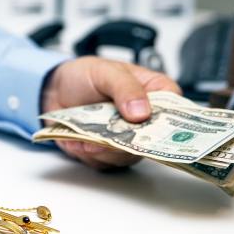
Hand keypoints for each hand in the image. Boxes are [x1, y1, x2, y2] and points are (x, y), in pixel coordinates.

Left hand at [42, 57, 180, 169]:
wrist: (56, 90)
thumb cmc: (85, 76)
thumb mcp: (106, 72)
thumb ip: (125, 87)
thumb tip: (142, 111)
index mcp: (155, 94)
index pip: (177, 110)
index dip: (170, 122)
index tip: (151, 125)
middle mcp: (145, 121)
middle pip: (152, 141)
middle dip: (129, 141)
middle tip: (109, 136)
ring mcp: (127, 139)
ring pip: (127, 156)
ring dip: (104, 149)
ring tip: (85, 137)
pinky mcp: (107, 153)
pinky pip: (103, 162)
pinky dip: (87, 152)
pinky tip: (76, 140)